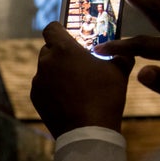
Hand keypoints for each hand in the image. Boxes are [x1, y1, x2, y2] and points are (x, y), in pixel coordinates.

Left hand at [31, 22, 133, 138]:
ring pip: (46, 69)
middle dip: (61, 53)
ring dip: (57, 71)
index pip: (51, 28)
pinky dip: (52, 88)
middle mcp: (46, 62)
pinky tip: (68, 98)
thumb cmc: (104, 97)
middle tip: (78, 62)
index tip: (68, 34)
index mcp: (64, 50)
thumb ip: (119, 54)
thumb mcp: (119, 71)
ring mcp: (38, 81)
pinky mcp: (35, 97)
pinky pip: (43, 86)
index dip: (59, 29)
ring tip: (75, 83)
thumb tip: (124, 49)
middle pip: (49, 49)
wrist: (88, 131)